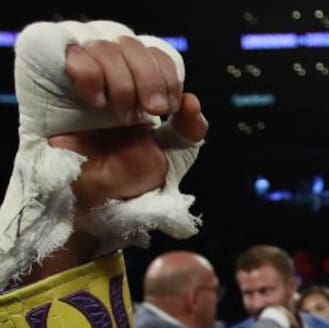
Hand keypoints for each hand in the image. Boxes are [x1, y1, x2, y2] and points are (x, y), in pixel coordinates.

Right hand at [50, 38, 206, 210]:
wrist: (91, 198)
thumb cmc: (128, 176)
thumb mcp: (171, 157)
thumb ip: (189, 131)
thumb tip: (192, 100)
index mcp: (138, 86)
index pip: (156, 52)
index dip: (166, 73)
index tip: (169, 107)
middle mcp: (111, 73)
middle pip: (132, 44)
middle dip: (149, 78)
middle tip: (150, 110)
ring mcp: (82, 73)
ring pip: (105, 46)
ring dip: (122, 83)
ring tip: (121, 115)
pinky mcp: (51, 77)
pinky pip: (74, 54)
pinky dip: (91, 76)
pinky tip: (95, 103)